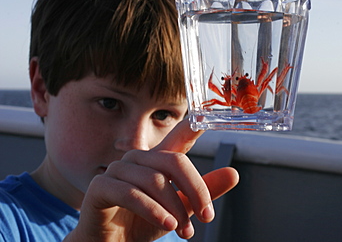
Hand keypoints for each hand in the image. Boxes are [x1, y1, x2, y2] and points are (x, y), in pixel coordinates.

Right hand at [65, 119, 238, 241]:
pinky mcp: (101, 187)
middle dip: (195, 190)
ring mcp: (117, 170)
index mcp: (157, 160)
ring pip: (154, 180)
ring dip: (174, 208)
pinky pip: (131, 194)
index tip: (207, 117)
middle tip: (206, 217)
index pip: (178, 137)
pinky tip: (168, 225)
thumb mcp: (180, 208)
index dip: (192, 126)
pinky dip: (153, 211)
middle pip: (174, 161)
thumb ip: (203, 192)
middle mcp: (137, 158)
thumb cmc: (145, 222)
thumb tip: (234, 173)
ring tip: (186, 231)